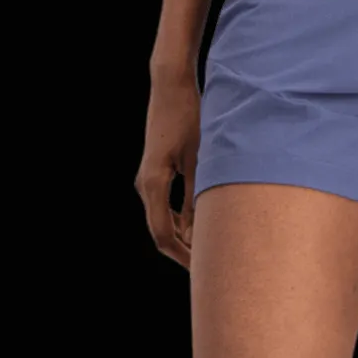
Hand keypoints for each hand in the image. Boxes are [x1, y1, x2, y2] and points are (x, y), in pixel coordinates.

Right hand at [135, 64, 202, 267]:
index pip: (163, 235)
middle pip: (162, 233)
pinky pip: (165, 209)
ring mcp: (148, 180)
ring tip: (212, 251)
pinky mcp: (156, 174)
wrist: (170, 86)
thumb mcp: (201, 158)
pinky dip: (182, 223)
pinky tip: (202, 228)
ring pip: (164, 222)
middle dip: (186, 252)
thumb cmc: (188, 116)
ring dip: (185, 238)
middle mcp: (145, 184)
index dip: (183, 257)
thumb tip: (198, 232)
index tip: (203, 271)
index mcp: (153, 183)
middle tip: (213, 267)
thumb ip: (198, 197)